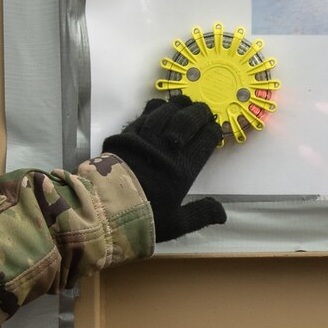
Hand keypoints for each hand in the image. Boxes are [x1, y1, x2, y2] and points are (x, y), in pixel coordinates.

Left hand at [101, 95, 226, 240]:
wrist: (104, 207)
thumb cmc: (144, 216)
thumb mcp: (176, 223)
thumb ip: (201, 214)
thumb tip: (223, 214)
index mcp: (183, 168)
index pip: (205, 140)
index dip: (213, 131)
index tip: (215, 129)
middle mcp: (167, 148)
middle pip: (189, 120)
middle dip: (200, 112)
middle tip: (204, 111)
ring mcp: (146, 138)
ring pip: (167, 111)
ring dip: (179, 105)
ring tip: (185, 103)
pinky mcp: (127, 134)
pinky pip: (145, 115)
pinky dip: (155, 108)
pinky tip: (160, 106)